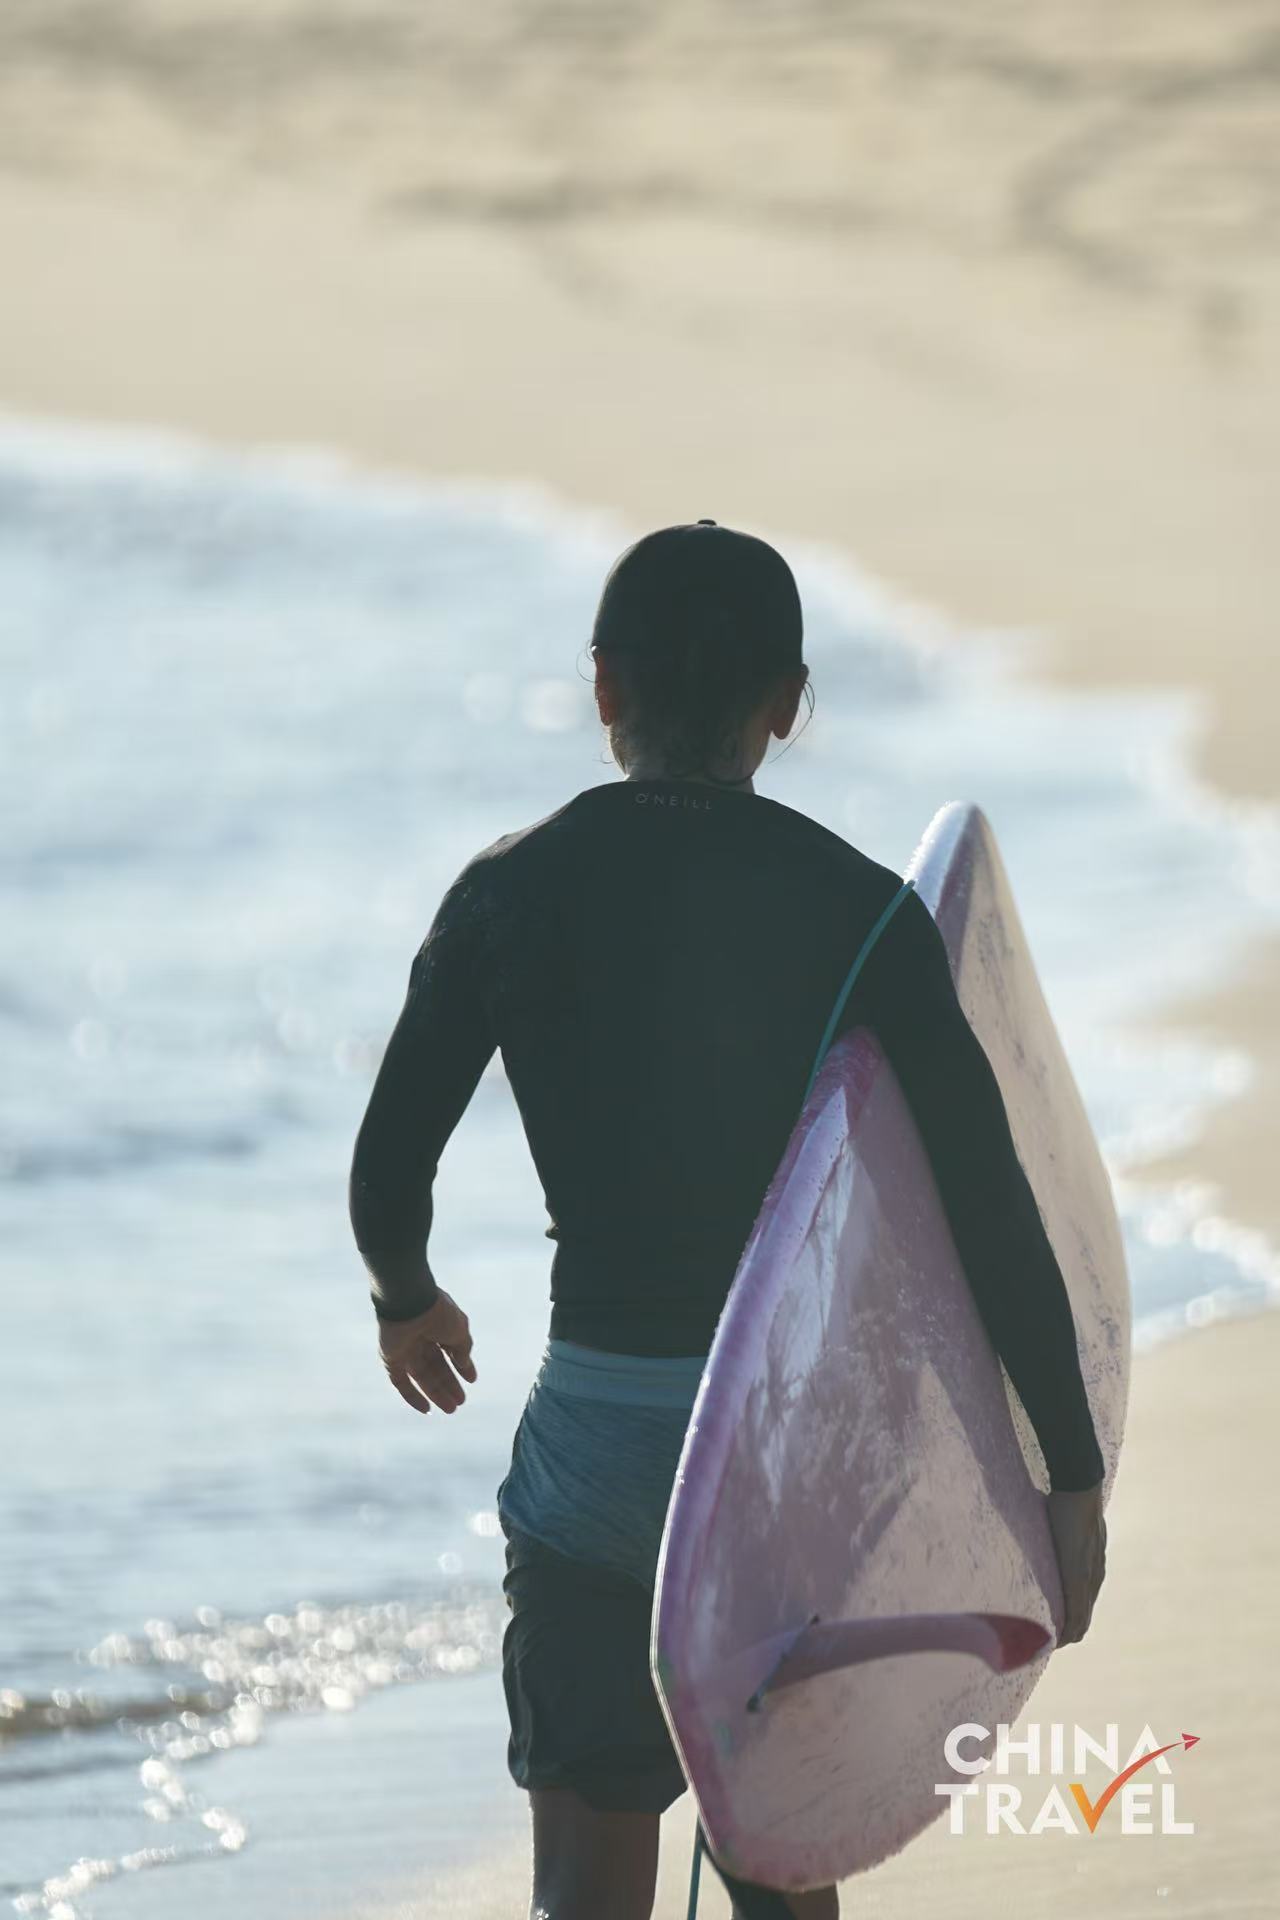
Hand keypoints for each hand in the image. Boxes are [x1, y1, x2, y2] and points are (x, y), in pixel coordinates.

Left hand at [377, 1289, 476, 1415]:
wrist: (410, 1303)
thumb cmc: (438, 1313)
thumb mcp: (460, 1330)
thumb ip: (463, 1348)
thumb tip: (464, 1363)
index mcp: (438, 1326)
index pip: (450, 1350)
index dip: (462, 1366)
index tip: (472, 1380)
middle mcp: (421, 1338)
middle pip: (436, 1367)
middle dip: (449, 1384)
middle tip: (461, 1401)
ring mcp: (405, 1349)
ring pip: (422, 1377)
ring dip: (436, 1393)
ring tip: (451, 1408)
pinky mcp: (391, 1359)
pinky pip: (400, 1382)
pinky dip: (412, 1396)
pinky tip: (427, 1409)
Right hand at [1046, 1482, 1106, 1646]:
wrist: (1080, 1486)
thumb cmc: (1068, 1497)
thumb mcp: (1066, 1522)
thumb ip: (1057, 1532)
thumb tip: (1038, 1521)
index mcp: (1092, 1564)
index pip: (1083, 1602)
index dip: (1069, 1618)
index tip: (1051, 1626)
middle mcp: (1095, 1575)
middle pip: (1084, 1617)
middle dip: (1067, 1632)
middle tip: (1045, 1642)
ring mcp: (1089, 1578)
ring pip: (1081, 1620)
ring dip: (1066, 1634)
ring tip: (1048, 1645)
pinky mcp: (1079, 1577)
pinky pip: (1075, 1613)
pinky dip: (1067, 1629)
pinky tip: (1057, 1640)